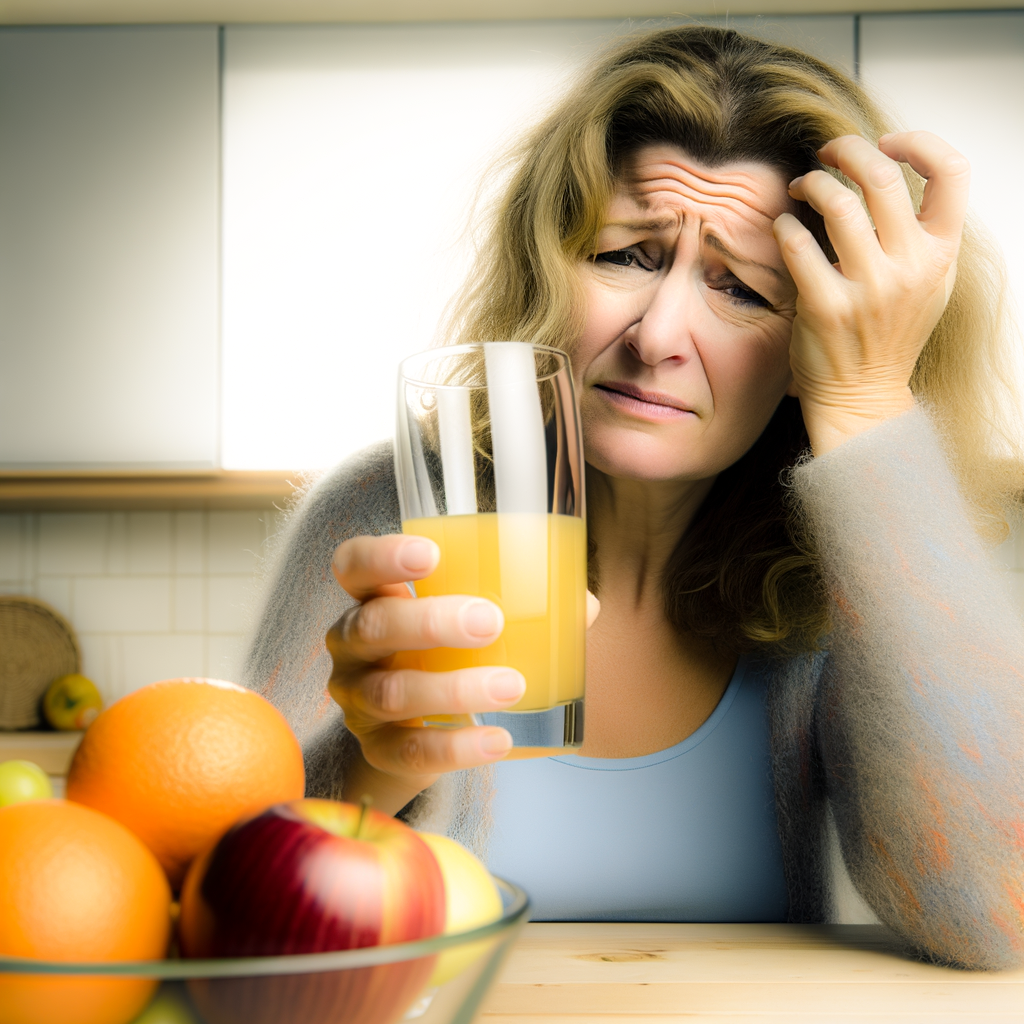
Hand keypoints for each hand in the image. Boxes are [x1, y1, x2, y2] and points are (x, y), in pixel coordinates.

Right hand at [326, 533, 600, 814]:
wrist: (418, 731)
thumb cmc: (450, 653)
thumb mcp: (471, 622)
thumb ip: (520, 603)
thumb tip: (583, 603)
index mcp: (374, 597)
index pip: (354, 565)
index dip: (381, 555)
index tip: (431, 554)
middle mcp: (353, 645)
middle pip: (373, 625)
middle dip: (430, 622)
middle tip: (491, 622)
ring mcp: (359, 699)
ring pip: (392, 692)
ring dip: (454, 689)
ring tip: (512, 686)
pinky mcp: (377, 748)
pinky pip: (411, 750)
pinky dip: (457, 747)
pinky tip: (498, 740)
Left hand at [773, 132, 968, 454]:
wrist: (863, 395)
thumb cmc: (889, 332)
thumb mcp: (928, 281)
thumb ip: (920, 232)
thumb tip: (893, 170)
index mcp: (940, 254)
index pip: (953, 172)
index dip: (918, 143)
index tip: (886, 143)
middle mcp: (910, 267)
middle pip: (883, 177)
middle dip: (849, 150)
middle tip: (829, 152)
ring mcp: (868, 289)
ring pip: (839, 205)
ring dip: (814, 183)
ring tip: (804, 186)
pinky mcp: (825, 307)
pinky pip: (799, 244)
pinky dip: (785, 225)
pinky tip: (783, 226)